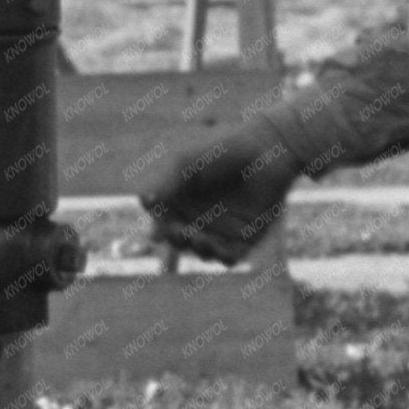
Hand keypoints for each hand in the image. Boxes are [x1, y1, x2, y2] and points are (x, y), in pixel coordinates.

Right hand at [134, 122, 301, 266]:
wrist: (265, 151)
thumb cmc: (222, 150)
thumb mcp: (186, 162)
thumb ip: (165, 182)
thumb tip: (142, 201)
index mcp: (179, 198)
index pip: (162, 220)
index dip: (158, 229)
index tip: (157, 234)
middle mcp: (197, 217)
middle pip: (179, 239)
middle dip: (177, 241)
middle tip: (180, 234)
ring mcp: (220, 230)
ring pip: (202, 252)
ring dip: (198, 249)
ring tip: (199, 238)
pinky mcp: (243, 240)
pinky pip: (229, 257)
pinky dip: (221, 257)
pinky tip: (218, 248)